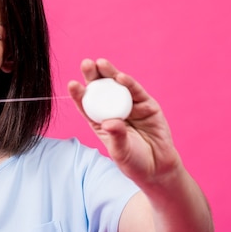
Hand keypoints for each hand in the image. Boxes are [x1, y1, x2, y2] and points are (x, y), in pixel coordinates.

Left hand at [68, 58, 180, 185]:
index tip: (72, 84)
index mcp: (100, 122)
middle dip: (93, 76)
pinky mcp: (148, 105)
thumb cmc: (134, 162)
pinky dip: (129, 83)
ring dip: (109, 73)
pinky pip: (137, 92)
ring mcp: (131, 106)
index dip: (80, 94)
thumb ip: (116, 137)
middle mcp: (114, 110)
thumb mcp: (121, 152)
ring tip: (100, 63)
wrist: (158, 168)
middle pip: (101, 90)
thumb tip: (109, 122)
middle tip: (86, 64)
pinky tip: (120, 77)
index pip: (87, 105)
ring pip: (117, 86)